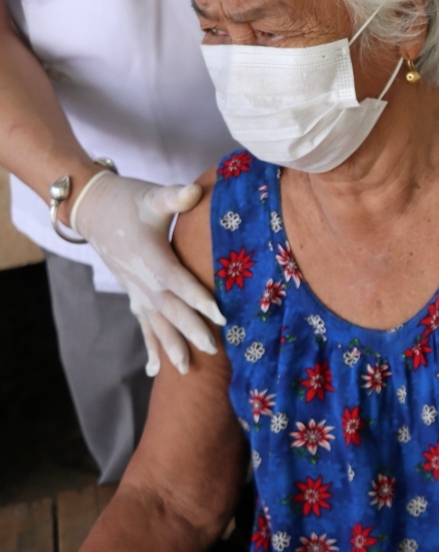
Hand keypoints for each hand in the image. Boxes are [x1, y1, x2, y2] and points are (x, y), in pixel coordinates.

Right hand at [72, 173, 223, 374]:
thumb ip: (174, 197)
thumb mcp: (152, 196)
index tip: (221, 315)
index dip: (199, 298)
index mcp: (152, 257)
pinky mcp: (134, 293)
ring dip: (170, 346)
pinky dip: (149, 345)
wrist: (93, 208)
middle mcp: (142, 279)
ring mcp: (136, 289)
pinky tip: (153, 370)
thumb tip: (193, 191)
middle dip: (190, 331)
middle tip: (213, 350)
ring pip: (155, 323)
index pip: (178, 282)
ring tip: (185, 371)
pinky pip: (142, 324)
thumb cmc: (128, 200)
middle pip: (170, 309)